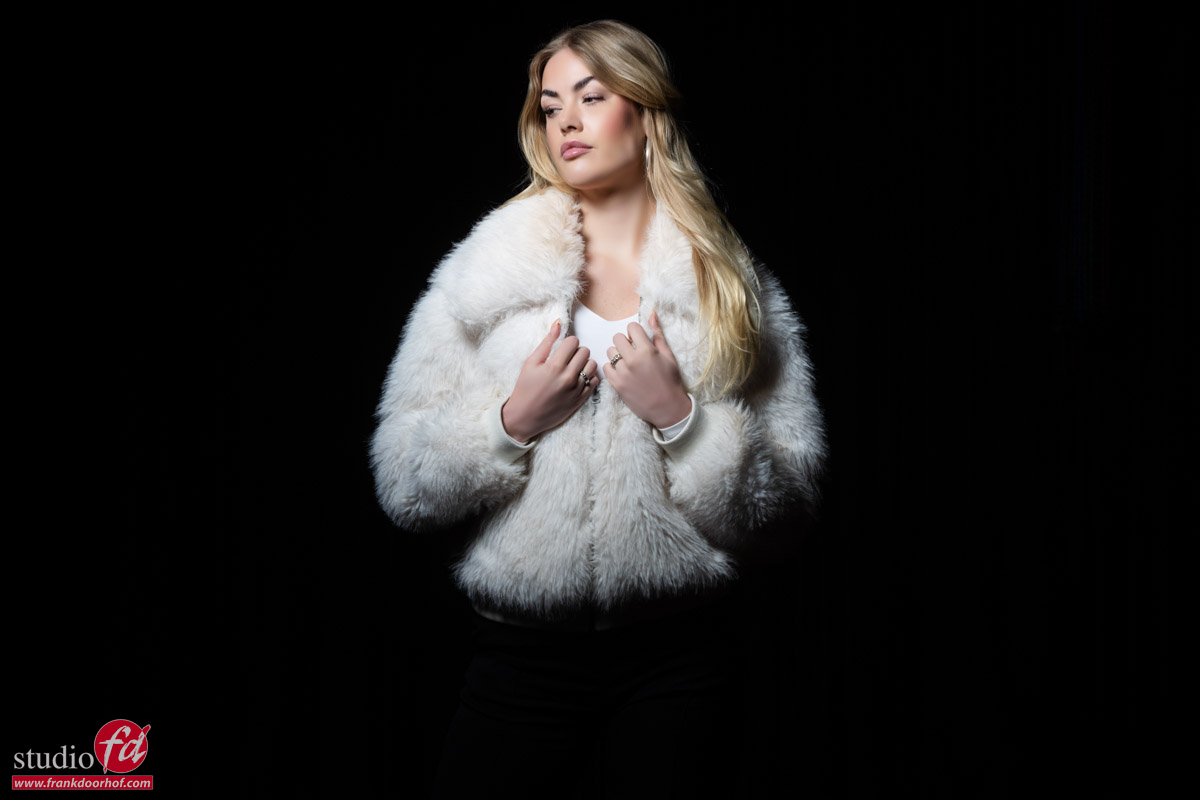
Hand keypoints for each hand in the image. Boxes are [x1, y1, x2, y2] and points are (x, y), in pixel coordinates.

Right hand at [502, 320, 598, 441]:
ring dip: (584, 364)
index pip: (574, 342)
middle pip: (585, 352)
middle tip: (567, 359)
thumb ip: (547, 342)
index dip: (568, 343)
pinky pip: (595, 381)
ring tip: (573, 368)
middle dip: (576, 352)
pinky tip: (577, 379)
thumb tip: (558, 322)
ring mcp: (576, 390)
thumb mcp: (531, 363)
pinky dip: (589, 377)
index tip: (562, 349)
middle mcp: (568, 377)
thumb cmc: (525, 388)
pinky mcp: (581, 400)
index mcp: (554, 366)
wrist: (525, 416)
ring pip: (592, 365)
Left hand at [603, 309, 691, 428]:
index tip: (639, 340)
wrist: (668, 408)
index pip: (631, 328)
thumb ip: (658, 334)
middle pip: (617, 338)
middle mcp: (633, 360)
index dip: (635, 333)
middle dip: (625, 342)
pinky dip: (612, 368)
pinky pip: (606, 367)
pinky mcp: (617, 385)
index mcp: (647, 351)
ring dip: (617, 354)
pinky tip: (622, 372)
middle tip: (632, 351)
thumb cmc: (671, 381)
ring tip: (627, 363)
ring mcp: (623, 373)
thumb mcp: (669, 356)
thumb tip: (651, 313)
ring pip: (610, 352)